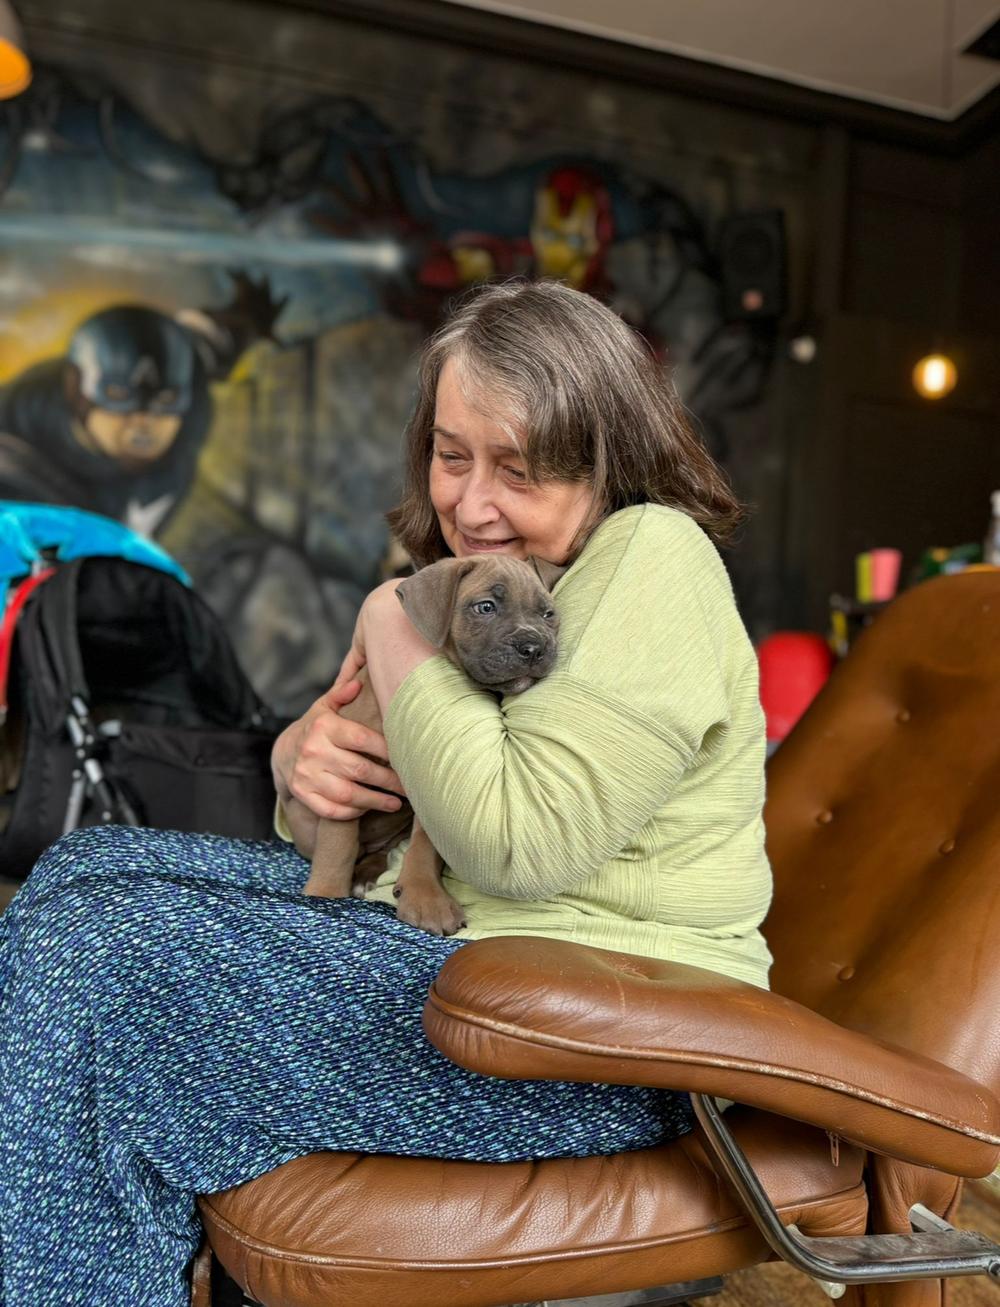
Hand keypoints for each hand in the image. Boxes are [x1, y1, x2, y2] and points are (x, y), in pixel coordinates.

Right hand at [271, 679, 404, 822]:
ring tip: (396, 802)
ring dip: (375, 801)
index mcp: (323, 727)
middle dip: (389, 780)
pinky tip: (368, 808)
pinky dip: (352, 812)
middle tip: (409, 786)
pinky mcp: (303, 794)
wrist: (283, 751)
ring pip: (348, 794)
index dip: (387, 750)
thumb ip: (342, 694)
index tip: (406, 758)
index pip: (362, 739)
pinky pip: (331, 810)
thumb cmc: (316, 728)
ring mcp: (306, 776)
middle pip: (359, 769)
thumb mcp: (325, 707)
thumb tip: (358, 684)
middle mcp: (313, 751)